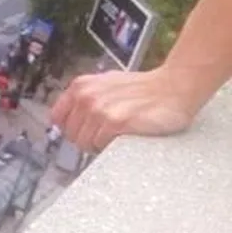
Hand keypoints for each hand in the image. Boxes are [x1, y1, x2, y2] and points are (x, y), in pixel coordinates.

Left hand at [50, 68, 195, 151]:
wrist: (175, 87)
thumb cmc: (142, 90)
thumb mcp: (105, 85)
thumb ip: (83, 98)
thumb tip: (60, 119)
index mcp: (80, 86)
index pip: (57, 119)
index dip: (72, 128)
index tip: (87, 130)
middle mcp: (86, 96)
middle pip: (72, 135)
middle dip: (88, 139)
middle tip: (109, 133)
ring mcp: (100, 109)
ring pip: (84, 143)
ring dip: (100, 144)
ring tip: (119, 134)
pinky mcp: (116, 122)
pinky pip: (100, 145)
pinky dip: (110, 146)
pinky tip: (125, 136)